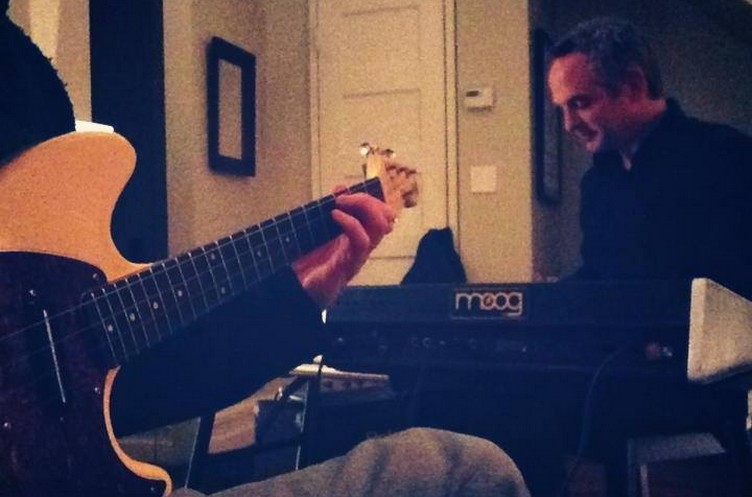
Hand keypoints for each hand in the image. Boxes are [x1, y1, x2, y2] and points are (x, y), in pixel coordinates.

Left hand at [292, 191, 395, 307]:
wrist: (298, 289)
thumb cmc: (310, 261)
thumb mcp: (320, 230)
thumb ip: (332, 209)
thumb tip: (341, 187)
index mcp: (359, 235)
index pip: (383, 213)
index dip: (371, 197)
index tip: (345, 192)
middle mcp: (364, 245)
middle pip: (386, 217)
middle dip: (368, 199)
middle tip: (344, 197)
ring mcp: (358, 255)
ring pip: (380, 226)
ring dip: (362, 206)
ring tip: (340, 203)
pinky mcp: (349, 265)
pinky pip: (361, 241)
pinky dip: (350, 222)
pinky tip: (334, 216)